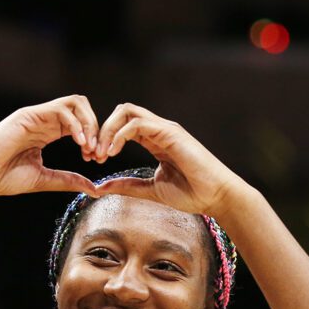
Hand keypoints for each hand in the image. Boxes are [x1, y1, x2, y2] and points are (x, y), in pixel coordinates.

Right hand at [0, 95, 99, 200]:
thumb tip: (94, 188)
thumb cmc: (4, 178)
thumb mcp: (45, 180)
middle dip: (95, 128)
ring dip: (88, 124)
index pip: (80, 124)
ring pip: (75, 103)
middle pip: (81, 108)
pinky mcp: (29, 115)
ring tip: (88, 148)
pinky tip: (79, 143)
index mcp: (47, 133)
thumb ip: (69, 180)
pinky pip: (61, 109)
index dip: (93, 139)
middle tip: (96, 153)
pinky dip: (76, 125)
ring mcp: (36, 115)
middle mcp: (44, 120)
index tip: (95, 161)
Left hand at [90, 103, 243, 216]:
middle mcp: (159, 130)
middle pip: (122, 112)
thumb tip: (100, 188)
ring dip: (107, 131)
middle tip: (93, 154)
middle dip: (102, 130)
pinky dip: (120, 135)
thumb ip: (127, 186)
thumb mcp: (150, 189)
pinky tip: (112, 152)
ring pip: (127, 112)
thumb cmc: (191, 193)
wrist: (215, 197)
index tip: (94, 160)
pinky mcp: (170, 133)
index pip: (123, 126)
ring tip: (100, 154)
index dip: (104, 139)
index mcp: (154, 140)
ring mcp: (165, 129)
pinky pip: (138, 123)